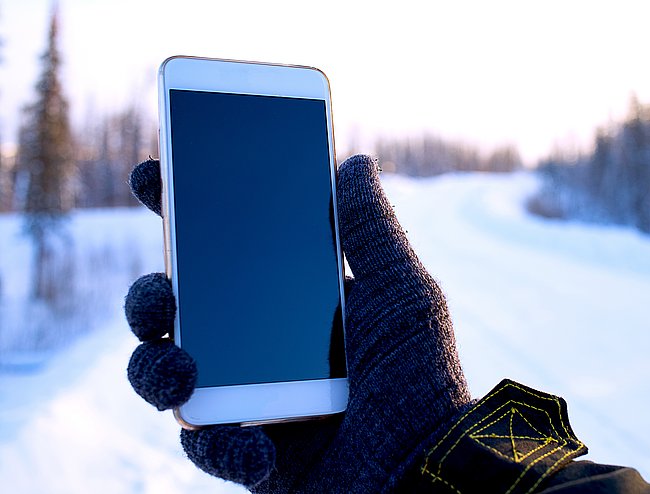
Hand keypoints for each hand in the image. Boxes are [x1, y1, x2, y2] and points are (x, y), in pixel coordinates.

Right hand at [125, 155, 470, 491]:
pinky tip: (256, 446)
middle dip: (149, 297)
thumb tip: (355, 161)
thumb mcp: (402, 293)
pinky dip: (222, 444)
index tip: (155, 177)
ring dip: (156, 367)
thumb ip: (370, 230)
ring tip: (182, 369)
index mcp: (285, 301)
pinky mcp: (243, 451)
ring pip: (163, 372)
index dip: (182, 213)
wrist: (426, 466)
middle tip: (164, 292)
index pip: (223, 251)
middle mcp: (256, 344)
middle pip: (174, 310)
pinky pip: (205, 444)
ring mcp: (244, 395)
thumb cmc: (420, 376)